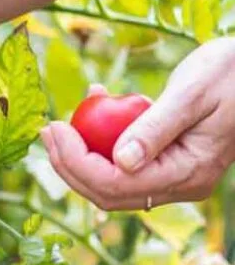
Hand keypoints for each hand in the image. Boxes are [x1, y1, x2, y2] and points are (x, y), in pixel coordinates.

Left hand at [42, 37, 234, 210]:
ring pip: (111, 181)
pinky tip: (95, 104)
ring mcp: (173, 177)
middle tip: (47, 130)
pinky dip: (100, 142)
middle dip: (69, 165)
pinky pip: (123, 163)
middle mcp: (180, 184)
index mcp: (189, 173)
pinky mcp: (165, 163)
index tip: (54, 130)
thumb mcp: (193, 93)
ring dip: (80, 155)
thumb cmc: (231, 72)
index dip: (76, 163)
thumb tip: (121, 161)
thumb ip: (156, 128)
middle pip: (108, 191)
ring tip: (61, 122)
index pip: (116, 184)